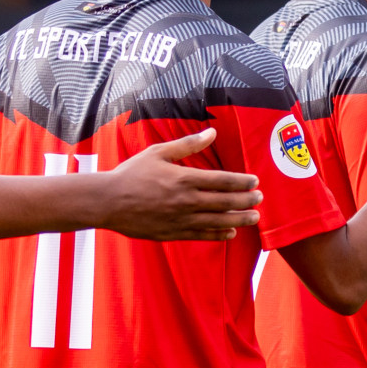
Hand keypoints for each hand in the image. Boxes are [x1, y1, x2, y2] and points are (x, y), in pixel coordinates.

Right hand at [102, 128, 262, 240]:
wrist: (105, 202)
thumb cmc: (131, 174)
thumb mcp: (158, 153)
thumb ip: (188, 144)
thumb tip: (213, 132)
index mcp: (184, 178)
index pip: (222, 181)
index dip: (243, 182)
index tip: (255, 181)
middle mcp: (185, 200)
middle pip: (225, 202)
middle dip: (247, 201)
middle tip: (260, 198)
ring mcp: (179, 219)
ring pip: (217, 221)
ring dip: (239, 219)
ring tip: (255, 218)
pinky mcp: (171, 233)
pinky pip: (201, 236)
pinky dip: (218, 234)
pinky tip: (231, 232)